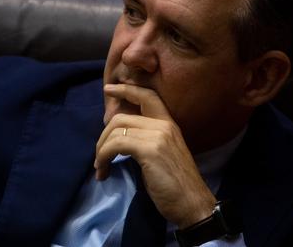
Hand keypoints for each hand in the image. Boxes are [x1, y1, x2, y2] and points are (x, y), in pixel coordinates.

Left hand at [95, 83, 216, 228]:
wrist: (193, 204)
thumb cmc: (177, 186)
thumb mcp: (161, 157)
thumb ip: (146, 142)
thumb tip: (120, 139)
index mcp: (169, 125)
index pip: (147, 97)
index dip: (126, 89)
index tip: (109, 88)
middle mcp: (164, 125)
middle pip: (121, 117)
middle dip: (102, 136)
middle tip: (99, 156)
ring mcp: (158, 136)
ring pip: (116, 129)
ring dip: (101, 149)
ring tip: (100, 167)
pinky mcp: (149, 150)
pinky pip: (116, 144)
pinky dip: (104, 157)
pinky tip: (104, 171)